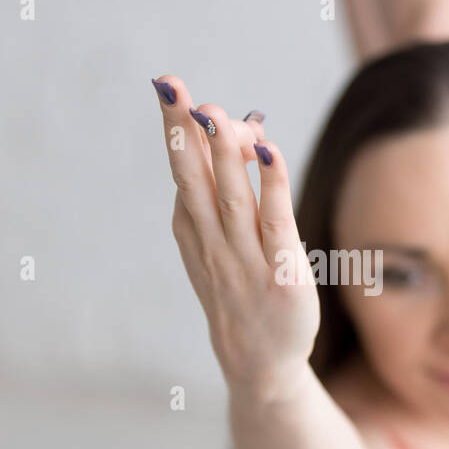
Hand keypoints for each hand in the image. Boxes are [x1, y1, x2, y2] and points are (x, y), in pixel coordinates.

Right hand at [152, 75, 320, 395]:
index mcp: (194, 229)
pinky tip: (267, 151)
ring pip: (230, 197)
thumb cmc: (243, 290)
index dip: (175, 128)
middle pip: (195, 178)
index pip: (183, 170)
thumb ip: (236, 183)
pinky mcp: (281, 273)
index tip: (167, 85)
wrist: (259, 363)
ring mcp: (245, 259)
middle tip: (172, 86)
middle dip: (184, 131)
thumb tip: (249, 126)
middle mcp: (213, 241)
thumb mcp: (228, 236)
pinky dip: (270, 185)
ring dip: (223, 154)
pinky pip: (275, 222)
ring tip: (216, 113)